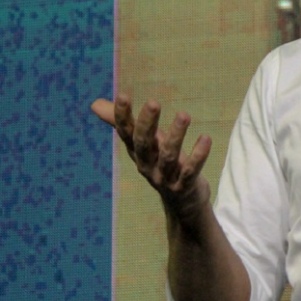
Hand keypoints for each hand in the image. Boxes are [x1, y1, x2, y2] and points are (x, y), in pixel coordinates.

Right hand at [92, 94, 212, 217]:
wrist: (182, 204)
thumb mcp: (144, 143)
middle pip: (143, 144)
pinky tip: (206, 138)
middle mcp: (147, 165)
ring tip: (184, 115)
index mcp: (138, 152)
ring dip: (175, 136)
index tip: (123, 96)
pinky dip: (198, 156)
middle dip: (147, 124)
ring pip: (168, 156)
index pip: (126, 133)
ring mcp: (164, 178)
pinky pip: (190, 172)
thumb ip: (123, 123)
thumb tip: (94, 104)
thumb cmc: (162, 165)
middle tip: (153, 102)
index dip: (122, 116)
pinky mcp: (184, 187)